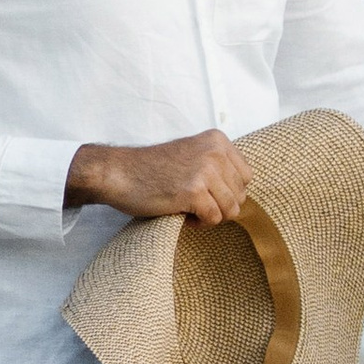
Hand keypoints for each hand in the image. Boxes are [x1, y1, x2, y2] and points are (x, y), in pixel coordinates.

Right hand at [66, 130, 249, 225]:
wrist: (118, 172)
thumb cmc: (152, 168)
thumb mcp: (192, 154)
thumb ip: (217, 165)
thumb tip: (242, 195)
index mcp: (217, 140)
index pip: (246, 177)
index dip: (227, 192)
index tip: (205, 193)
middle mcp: (215, 152)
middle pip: (240, 195)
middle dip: (220, 206)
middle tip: (195, 205)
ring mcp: (205, 171)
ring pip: (230, 210)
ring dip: (211, 216)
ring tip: (189, 210)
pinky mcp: (194, 192)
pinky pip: (213, 219)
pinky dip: (199, 224)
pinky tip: (182, 215)